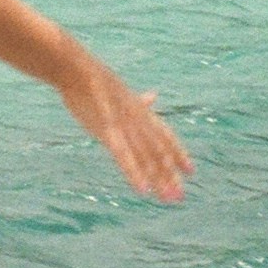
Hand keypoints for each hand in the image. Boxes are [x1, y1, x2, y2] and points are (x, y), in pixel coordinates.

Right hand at [60, 60, 191, 201]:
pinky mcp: (108, 130)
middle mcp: (139, 121)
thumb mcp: (121, 92)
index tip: (191, 171)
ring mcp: (125, 125)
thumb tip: (154, 95)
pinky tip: (142, 189)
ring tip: (168, 198)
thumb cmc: (94, 82)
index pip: (165, 136)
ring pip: (146, 157)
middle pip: (158, 152)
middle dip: (169, 175)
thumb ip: (139, 101)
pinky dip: (134, 173)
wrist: (76, 69)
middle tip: (179, 197)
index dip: (178, 154)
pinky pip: (124, 156)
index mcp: (141, 112)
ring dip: (158, 179)